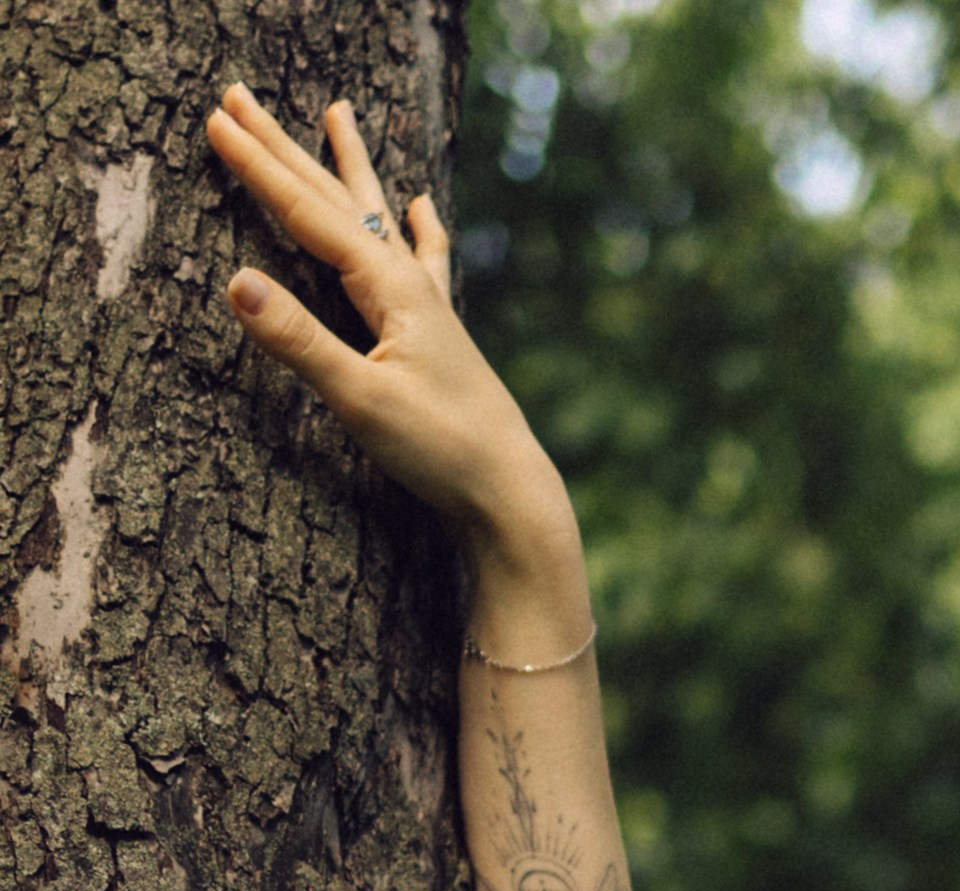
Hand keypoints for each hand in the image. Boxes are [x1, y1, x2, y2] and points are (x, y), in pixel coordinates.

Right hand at [206, 85, 574, 579]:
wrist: (512, 495)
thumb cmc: (442, 451)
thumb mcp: (361, 400)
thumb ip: (299, 341)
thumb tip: (234, 283)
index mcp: (388, 289)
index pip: (308, 214)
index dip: (258, 168)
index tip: (216, 120)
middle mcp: (410, 284)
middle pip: (335, 198)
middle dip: (284, 148)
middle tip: (240, 96)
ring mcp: (429, 307)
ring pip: (378, 216)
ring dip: (351, 167)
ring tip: (340, 114)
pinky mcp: (441, 336)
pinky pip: (424, 262)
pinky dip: (420, 229)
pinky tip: (425, 207)